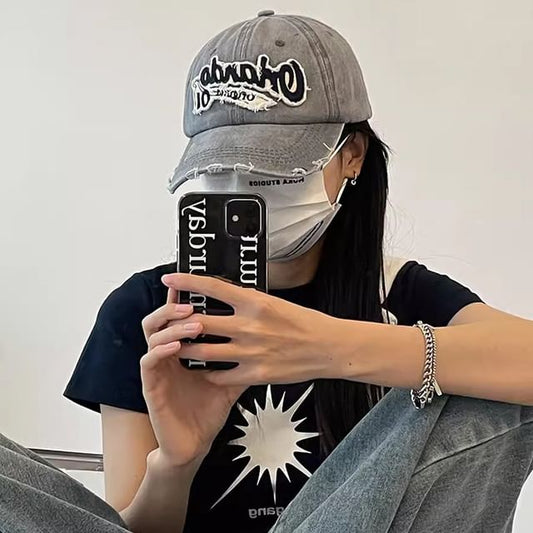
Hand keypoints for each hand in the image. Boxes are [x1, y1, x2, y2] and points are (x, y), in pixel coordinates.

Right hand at [139, 284, 246, 466]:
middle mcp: (167, 356)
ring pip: (152, 335)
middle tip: (192, 301)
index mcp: (183, 351)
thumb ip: (241, 360)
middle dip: (174, 307)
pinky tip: (175, 345)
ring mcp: (158, 370)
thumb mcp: (231, 381)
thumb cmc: (208, 412)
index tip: (193, 284)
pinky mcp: (151, 387)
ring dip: (172, 325)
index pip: (179, 318)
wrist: (195, 445)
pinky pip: (148, 362)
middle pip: (160, 319)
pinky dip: (161, 350)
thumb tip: (264, 341)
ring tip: (192, 321)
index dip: (182, 300)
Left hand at [161, 273, 340, 386]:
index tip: (170, 277)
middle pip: (200, 322)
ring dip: (187, 350)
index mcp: (255, 302)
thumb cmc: (305, 323)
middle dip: (179, 323)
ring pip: (203, 351)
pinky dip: (209, 372)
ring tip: (180, 349)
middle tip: (170, 323)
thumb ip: (248, 302)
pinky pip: (220, 374)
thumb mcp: (275, 303)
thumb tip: (224, 297)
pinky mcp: (255, 374)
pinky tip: (206, 370)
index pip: (212, 287)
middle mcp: (249, 325)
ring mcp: (250, 351)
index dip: (186, 281)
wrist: (328, 348)